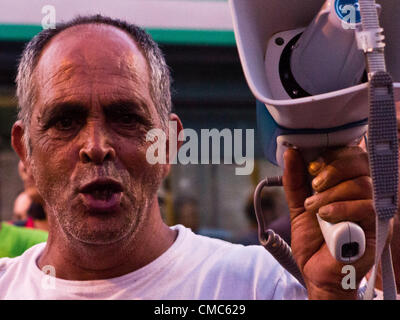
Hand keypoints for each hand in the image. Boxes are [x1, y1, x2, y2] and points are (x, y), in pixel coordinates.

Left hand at [283, 147, 375, 298]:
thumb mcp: (299, 205)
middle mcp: (366, 192)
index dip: (332, 154)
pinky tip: (325, 216)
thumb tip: (291, 152)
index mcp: (348, 183)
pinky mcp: (378, 226)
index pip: (351, 154)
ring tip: (314, 208)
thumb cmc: (313, 239)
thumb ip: (295, 180)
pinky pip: (367, 207)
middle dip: (332, 169)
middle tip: (314, 186)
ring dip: (331, 194)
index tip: (311, 166)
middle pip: (360, 162)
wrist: (317, 272)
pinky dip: (342, 208)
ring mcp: (374, 208)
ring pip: (361, 184)